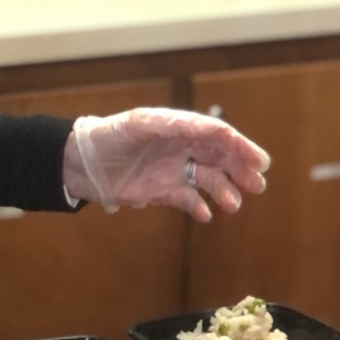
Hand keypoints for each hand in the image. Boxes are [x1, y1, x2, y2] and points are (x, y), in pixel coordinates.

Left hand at [62, 107, 269, 220]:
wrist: (80, 163)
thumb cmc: (109, 136)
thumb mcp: (139, 124)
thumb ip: (172, 124)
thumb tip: (206, 127)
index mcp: (178, 127)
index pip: (216, 135)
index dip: (240, 146)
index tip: (258, 161)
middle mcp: (180, 147)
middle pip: (219, 157)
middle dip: (240, 170)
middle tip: (258, 185)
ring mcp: (172, 170)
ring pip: (207, 180)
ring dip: (223, 190)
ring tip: (232, 204)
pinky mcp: (161, 191)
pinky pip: (187, 199)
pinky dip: (198, 207)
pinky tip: (205, 215)